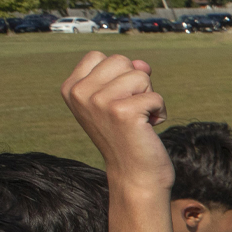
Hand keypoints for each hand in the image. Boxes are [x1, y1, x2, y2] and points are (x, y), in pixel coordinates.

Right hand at [61, 52, 170, 187]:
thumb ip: (125, 74)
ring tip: (139, 120)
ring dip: (149, 97)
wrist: (134, 174)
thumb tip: (142, 64)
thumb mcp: (118, 98)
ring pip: (141, 75)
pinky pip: (156, 96)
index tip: (116, 101)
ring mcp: (98, 102)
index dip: (119, 75)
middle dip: (136, 84)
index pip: (101, 56)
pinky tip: (148, 128)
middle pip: (122, 61)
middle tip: (130, 111)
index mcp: (71, 88)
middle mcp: (79, 93)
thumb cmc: (127, 134)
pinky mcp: (122, 112)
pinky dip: (160, 112)